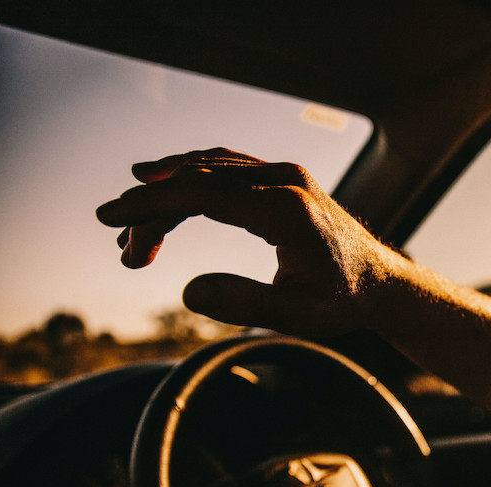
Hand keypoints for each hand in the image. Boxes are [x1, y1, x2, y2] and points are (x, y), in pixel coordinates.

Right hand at [96, 148, 394, 335]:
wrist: (381, 283)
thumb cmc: (341, 302)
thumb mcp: (298, 315)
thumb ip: (246, 304)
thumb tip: (187, 292)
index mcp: (285, 209)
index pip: (202, 194)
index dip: (150, 205)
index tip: (108, 218)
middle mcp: (284, 179)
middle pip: (197, 180)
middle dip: (152, 213)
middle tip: (127, 255)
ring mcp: (285, 173)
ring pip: (207, 170)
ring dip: (166, 196)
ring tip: (136, 238)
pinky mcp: (283, 176)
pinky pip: (224, 168)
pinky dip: (190, 182)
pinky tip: (165, 196)